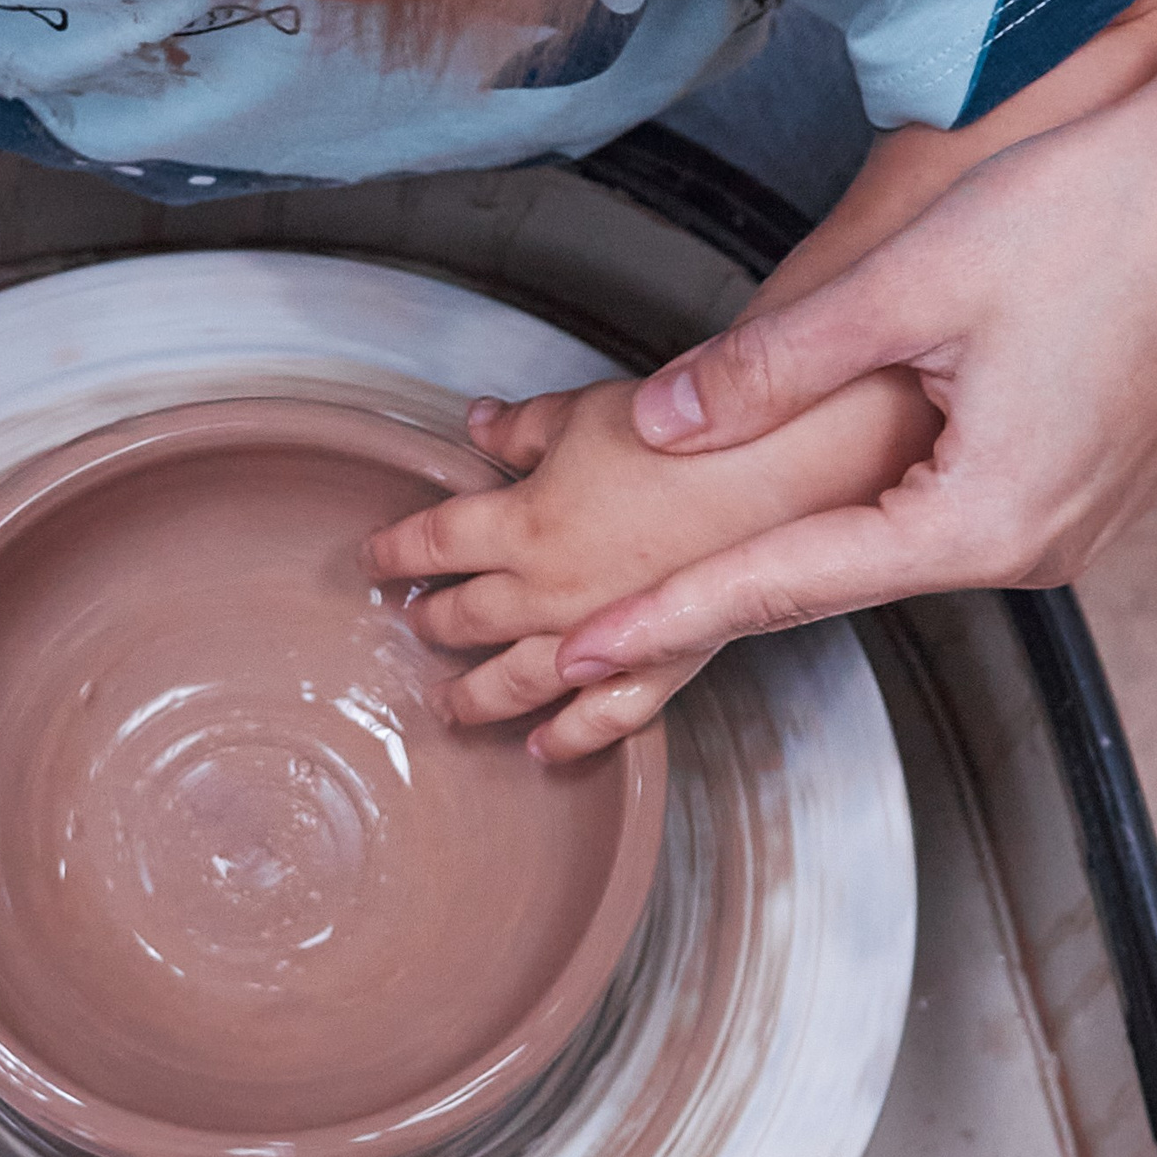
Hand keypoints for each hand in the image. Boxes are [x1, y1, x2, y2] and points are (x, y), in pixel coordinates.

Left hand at [368, 364, 933, 761]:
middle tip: (409, 624)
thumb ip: (528, 425)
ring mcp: (604, 634)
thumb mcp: (589, 406)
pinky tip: (543, 750)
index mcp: (522, 519)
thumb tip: (482, 423)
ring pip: (519, 678)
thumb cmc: (691, 432)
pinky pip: (605, 717)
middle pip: (467, 615)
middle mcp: (552, 588)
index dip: (397, 547)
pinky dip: (568, 738)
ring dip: (476, 694)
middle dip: (432, 619)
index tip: (374, 555)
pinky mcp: (662, 659)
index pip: (435, 540)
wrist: (782, 470)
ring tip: (447, 705)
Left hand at [564, 33, 1156, 684]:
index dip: (670, 615)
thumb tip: (656, 424)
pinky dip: (875, 506)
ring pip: (903, 540)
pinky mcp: (1099, 469)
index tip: (576, 653)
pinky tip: (817, 497)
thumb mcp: (910, 286)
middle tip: (590, 629)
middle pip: (843, 577)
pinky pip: (961, 507)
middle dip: (718, 597)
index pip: (789, 584)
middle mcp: (1042, 547)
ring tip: (679, 578)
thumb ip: (774, 367)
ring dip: (798, 550)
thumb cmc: (1098, 211)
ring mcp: (1081, 516)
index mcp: (989, 520)